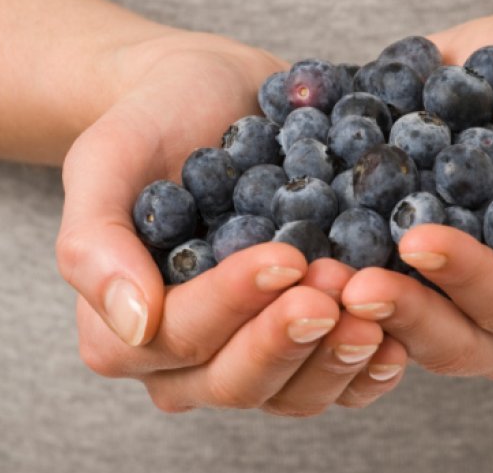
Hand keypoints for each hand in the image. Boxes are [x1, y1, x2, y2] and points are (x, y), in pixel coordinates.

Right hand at [55, 32, 405, 413]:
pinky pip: (335, 384)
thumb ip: (93, 241)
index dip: (233, 304)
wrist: (212, 95)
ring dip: (336, 358)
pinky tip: (399, 337)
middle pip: (237, 382)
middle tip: (336, 285)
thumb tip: (133, 324)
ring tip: (374, 305)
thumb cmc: (152, 122)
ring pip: (291, 396)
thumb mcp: (105, 157)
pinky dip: (368, 369)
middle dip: (290, 337)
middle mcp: (187, 359)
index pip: (180, 336)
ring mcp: (249, 354)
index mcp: (125, 329)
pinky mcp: (302, 343)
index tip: (285, 257)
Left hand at [341, 12, 492, 378]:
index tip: (419, 238)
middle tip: (348, 279)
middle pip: (450, 339)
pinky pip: (357, 296)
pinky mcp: (394, 278)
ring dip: (352, 309)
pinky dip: (323, 273)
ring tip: (310, 273)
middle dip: (402, 310)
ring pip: (396, 333)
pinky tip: (284, 246)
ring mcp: (441, 306)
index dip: (469, 279)